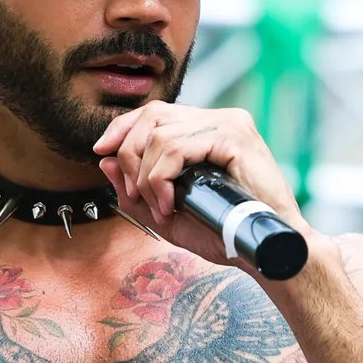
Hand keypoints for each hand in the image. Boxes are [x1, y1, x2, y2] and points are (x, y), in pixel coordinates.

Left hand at [93, 103, 309, 267]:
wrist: (262, 249)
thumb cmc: (223, 233)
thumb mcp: (167, 214)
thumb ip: (136, 189)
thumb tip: (106, 160)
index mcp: (206, 129)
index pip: (155, 112)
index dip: (122, 127)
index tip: (101, 151)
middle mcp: (218, 118)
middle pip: (152, 115)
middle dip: (130, 154)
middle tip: (136, 194)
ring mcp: (228, 124)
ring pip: (160, 134)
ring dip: (148, 176)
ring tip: (161, 207)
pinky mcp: (234, 137)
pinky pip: (177, 148)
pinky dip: (162, 178)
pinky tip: (171, 204)